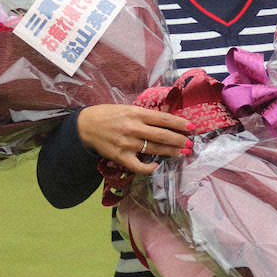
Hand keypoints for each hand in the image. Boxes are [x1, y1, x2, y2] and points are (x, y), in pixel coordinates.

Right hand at [77, 104, 192, 174]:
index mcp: (136, 113)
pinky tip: (156, 165)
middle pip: (163, 135)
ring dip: (171, 152)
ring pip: (155, 149)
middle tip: (190, 144)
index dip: (179, 124)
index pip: (164, 119)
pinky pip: (139, 166)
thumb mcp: (127, 108)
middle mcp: (133, 128)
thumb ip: (144, 115)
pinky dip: (149, 167)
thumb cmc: (107, 115)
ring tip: (182, 153)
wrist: (85, 125)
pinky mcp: (120, 156)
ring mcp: (127, 143)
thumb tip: (165, 121)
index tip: (191, 127)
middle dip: (179, 140)